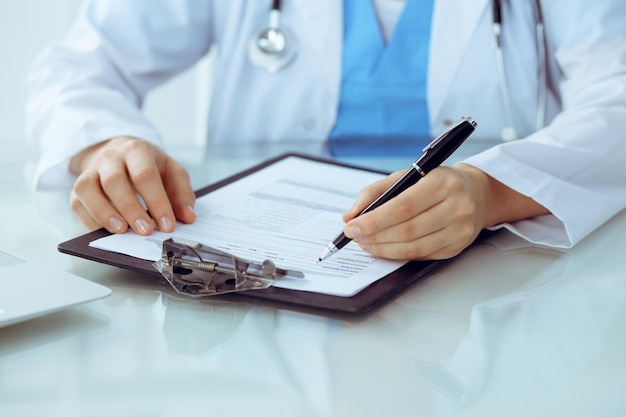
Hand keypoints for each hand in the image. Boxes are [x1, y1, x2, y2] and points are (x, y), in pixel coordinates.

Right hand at [69, 136, 195, 234]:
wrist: (119, 153)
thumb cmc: (149, 166)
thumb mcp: (172, 172)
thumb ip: (182, 194)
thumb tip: (188, 217)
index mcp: (137, 150)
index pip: (145, 175)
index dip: (157, 202)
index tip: (167, 225)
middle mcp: (111, 158)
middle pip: (114, 181)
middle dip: (131, 209)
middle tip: (146, 231)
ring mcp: (91, 171)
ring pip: (88, 189)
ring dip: (104, 213)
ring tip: (121, 231)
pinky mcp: (79, 187)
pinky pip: (77, 203)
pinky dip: (89, 219)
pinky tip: (105, 231)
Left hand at [341, 164, 548, 259]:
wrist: (476, 193)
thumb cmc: (437, 182)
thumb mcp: (408, 175)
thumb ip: (376, 192)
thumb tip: (350, 215)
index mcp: (443, 183)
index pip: (402, 207)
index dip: (373, 220)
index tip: (352, 226)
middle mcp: (456, 207)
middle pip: (406, 230)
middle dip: (374, 236)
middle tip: (355, 237)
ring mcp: (460, 230)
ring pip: (413, 248)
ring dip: (383, 249)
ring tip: (366, 243)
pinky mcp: (457, 247)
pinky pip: (422, 256)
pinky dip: (398, 254)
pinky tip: (385, 248)